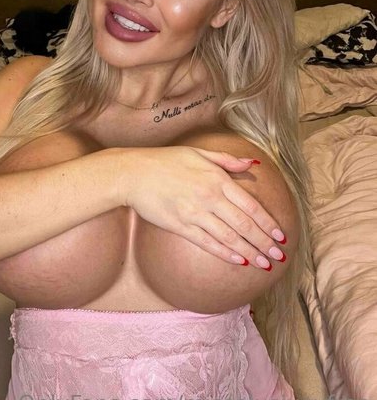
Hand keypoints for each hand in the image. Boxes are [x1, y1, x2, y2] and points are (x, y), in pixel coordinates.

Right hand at [120, 146, 286, 269]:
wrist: (134, 173)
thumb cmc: (166, 160)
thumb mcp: (199, 153)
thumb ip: (227, 160)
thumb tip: (253, 163)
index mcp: (217, 178)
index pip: (250, 205)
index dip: (268, 222)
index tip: (281, 235)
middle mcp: (209, 197)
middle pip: (244, 224)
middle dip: (264, 242)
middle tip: (278, 256)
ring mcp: (195, 213)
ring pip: (229, 237)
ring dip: (249, 252)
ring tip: (264, 264)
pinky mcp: (180, 226)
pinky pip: (207, 242)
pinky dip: (225, 252)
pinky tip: (238, 261)